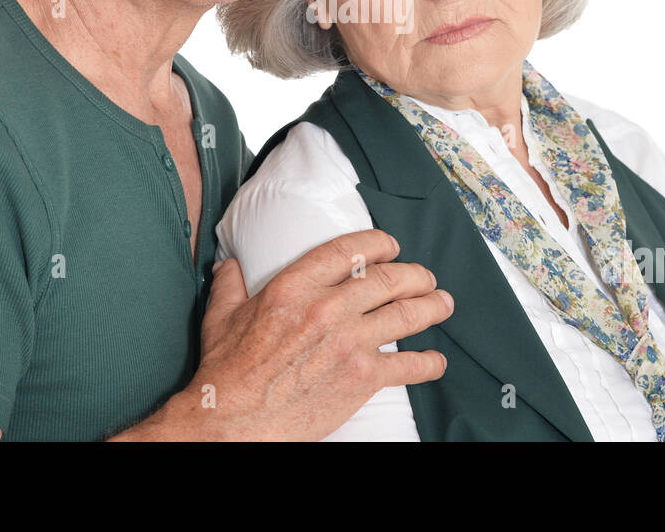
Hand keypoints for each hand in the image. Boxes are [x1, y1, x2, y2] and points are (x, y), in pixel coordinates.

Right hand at [120, 229, 452, 440]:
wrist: (234, 421)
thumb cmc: (227, 372)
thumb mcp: (221, 317)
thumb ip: (229, 284)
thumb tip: (228, 264)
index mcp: (295, 286)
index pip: (350, 250)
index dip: (379, 243)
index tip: (391, 246)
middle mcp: (328, 308)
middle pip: (389, 279)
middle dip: (415, 274)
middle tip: (426, 277)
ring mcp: (349, 343)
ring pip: (406, 314)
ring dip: (431, 307)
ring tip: (443, 303)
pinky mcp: (361, 379)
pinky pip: (408, 366)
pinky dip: (428, 363)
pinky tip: (436, 361)